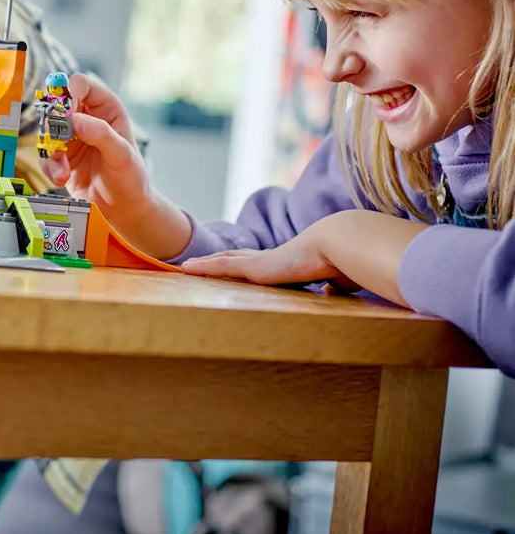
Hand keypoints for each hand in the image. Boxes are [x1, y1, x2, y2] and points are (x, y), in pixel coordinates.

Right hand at [41, 74, 190, 257]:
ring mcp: (72, 136)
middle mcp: (87, 117)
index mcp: (106, 108)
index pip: (81, 86)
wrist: (123, 210)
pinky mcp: (61, 155)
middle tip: (56, 141)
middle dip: (53, 124)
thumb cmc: (131, 179)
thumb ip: (101, 134)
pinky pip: (44, 152)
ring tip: (62, 172)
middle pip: (57, 104)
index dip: (68, 93)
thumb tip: (75, 120)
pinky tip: (61, 179)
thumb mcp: (122, 155)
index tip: (65, 112)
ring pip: (46, 129)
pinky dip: (48, 166)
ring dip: (50, 150)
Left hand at [182, 210, 422, 303]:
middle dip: (218, 262)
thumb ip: (333, 284)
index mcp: (290, 262)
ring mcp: (261, 262)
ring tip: (185, 269)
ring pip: (224, 262)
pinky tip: (186, 269)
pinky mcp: (255, 268)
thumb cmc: (348, 261)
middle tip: (199, 265)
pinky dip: (203, 269)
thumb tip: (333, 288)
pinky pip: (221, 268)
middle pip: (236, 259)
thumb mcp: (339, 278)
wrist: (344, 244)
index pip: (263, 264)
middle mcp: (271, 259)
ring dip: (204, 266)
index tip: (237, 264)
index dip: (247, 264)